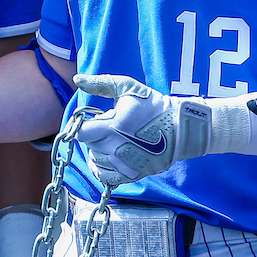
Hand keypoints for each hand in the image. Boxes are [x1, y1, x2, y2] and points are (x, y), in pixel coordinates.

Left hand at [73, 74, 211, 185]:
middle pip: (89, 146)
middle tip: (107, 129)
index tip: (93, 122)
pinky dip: (103, 170)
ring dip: (98, 152)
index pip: (81, 133)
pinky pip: (106, 178)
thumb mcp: (128, 87)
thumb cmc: (153, 105)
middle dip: (94, 137)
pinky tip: (109, 159)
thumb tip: (77, 79)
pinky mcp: (131, 174)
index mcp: (112, 126)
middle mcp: (115, 147)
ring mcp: (123, 163)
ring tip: (111, 142)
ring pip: (95, 162)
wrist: (179, 128)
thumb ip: (101, 84)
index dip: (84, 126)